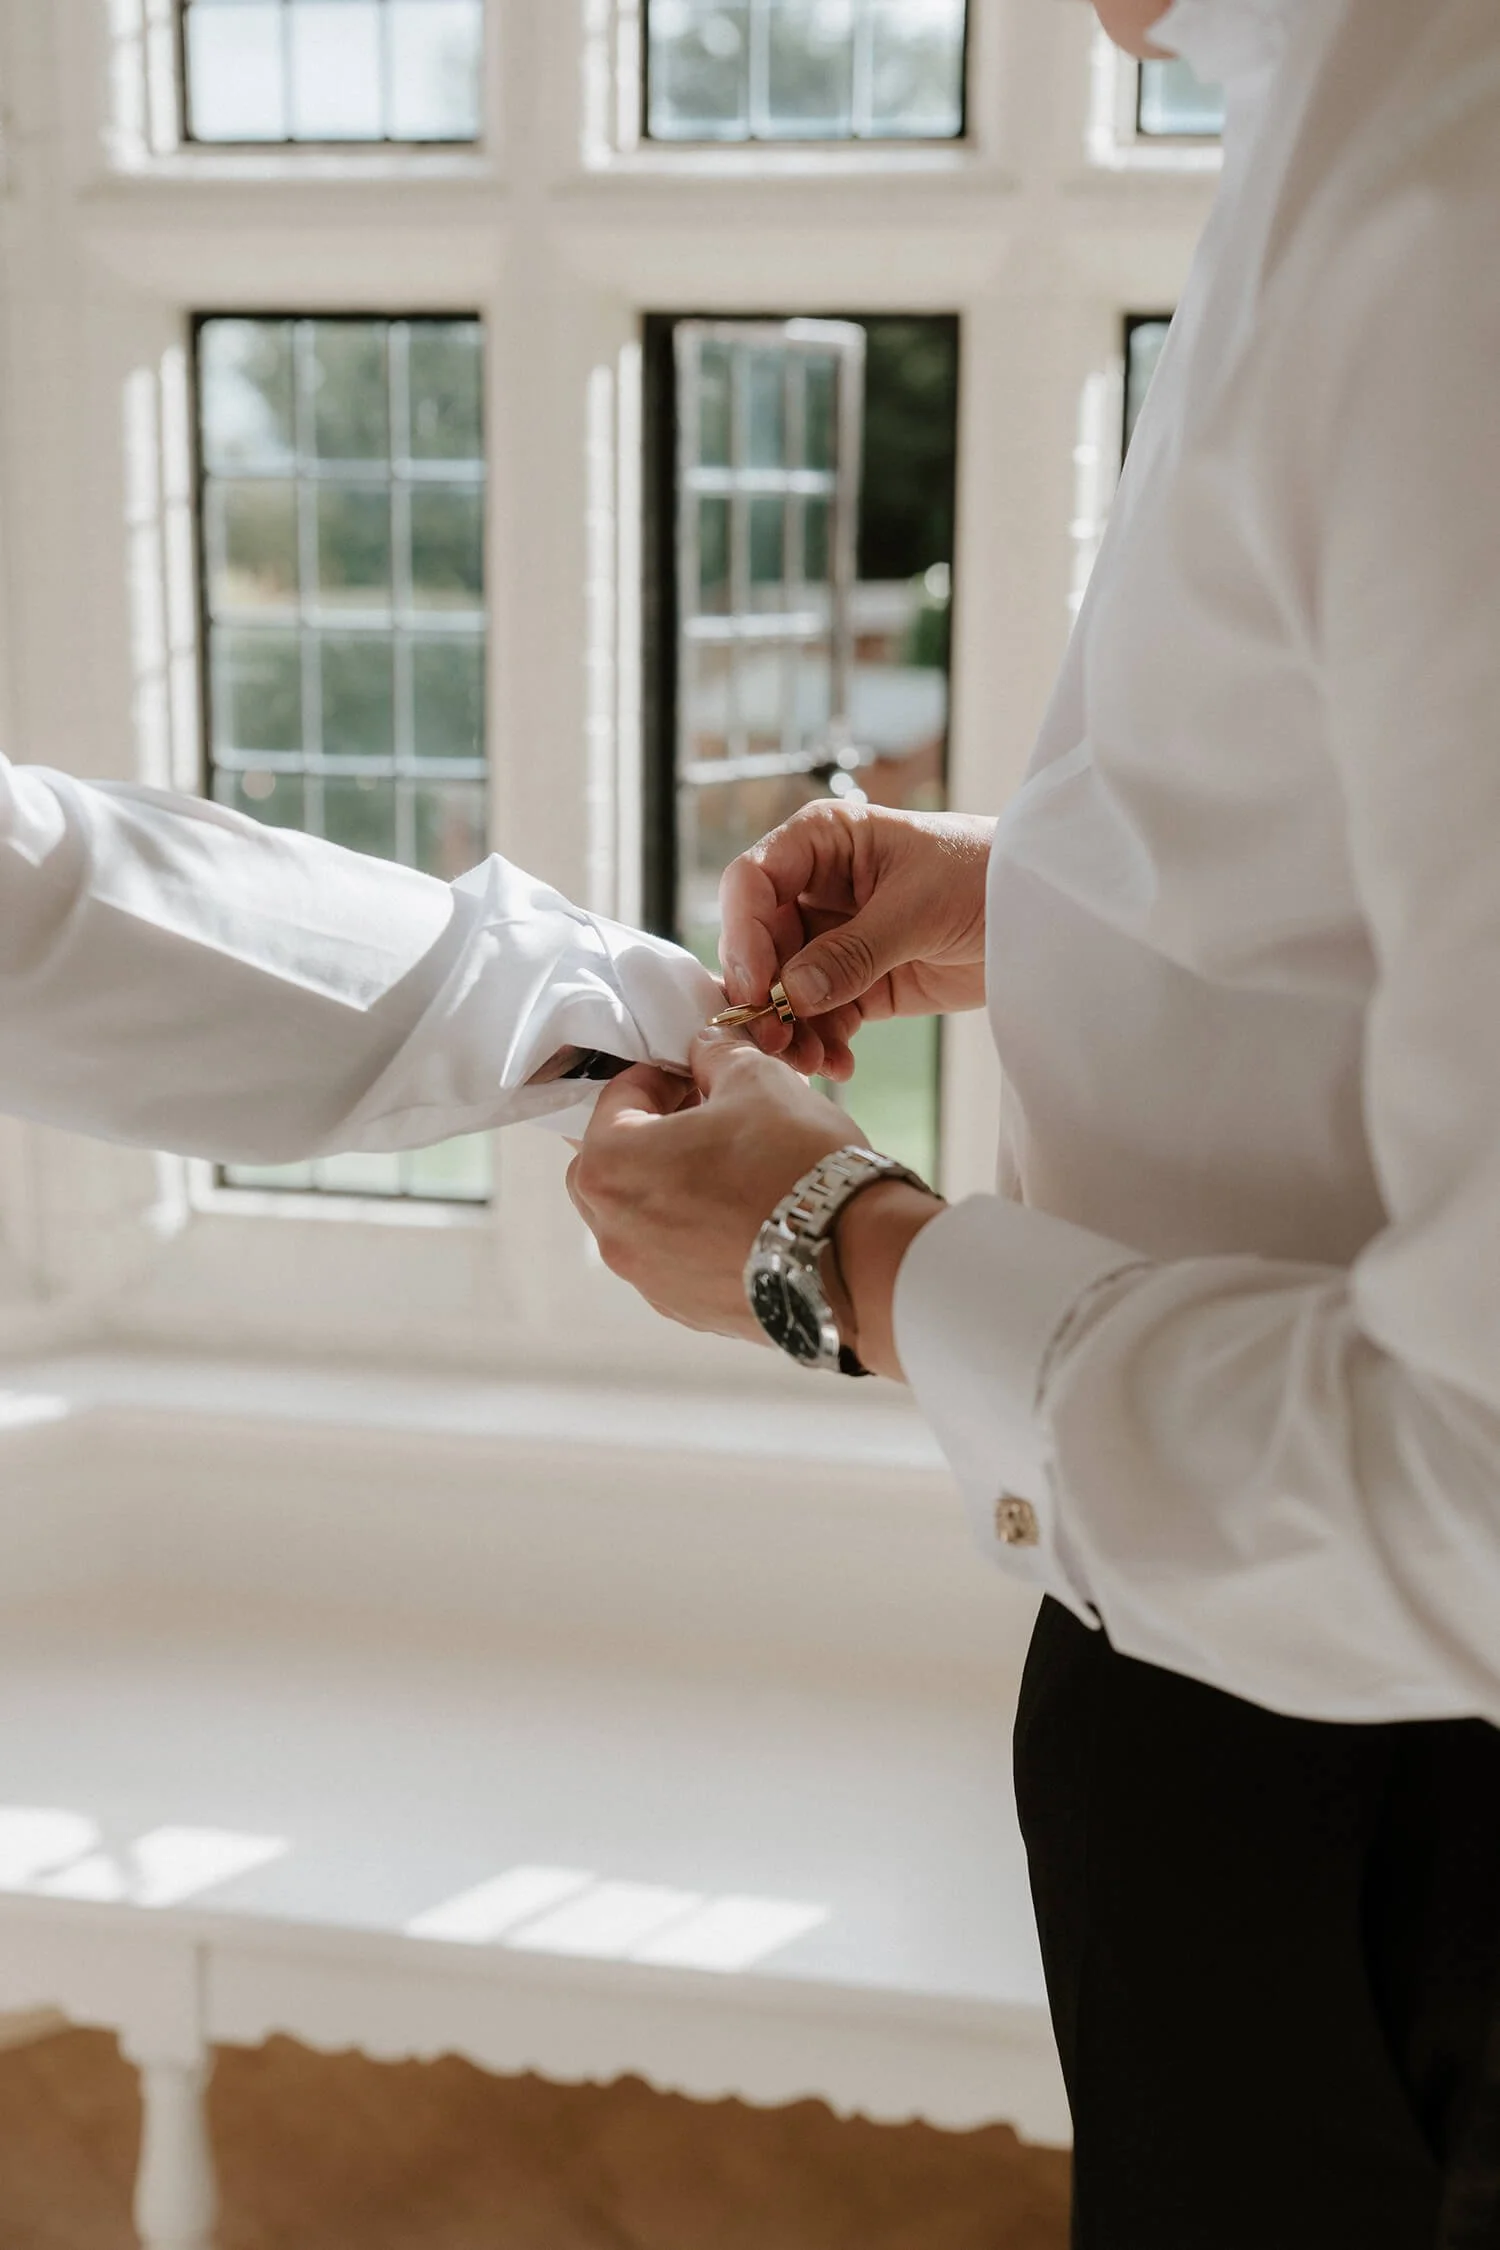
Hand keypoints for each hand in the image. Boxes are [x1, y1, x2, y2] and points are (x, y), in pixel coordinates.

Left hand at [567, 1029, 943, 1375]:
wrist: (852, 1259)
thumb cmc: (795, 1162)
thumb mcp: (757, 1078)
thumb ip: (716, 1056)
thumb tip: (706, 1052)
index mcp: (610, 1165)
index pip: (615, 1099)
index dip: (659, 1075)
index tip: (693, 1071)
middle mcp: (614, 1232)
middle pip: (613, 1164)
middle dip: (651, 1133)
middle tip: (705, 1115)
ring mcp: (648, 1279)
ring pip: (643, 1216)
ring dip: (672, 1185)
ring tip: (733, 1167)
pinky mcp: (687, 1310)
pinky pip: (677, 1257)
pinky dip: (698, 1231)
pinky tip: (748, 1214)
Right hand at [717, 801, 995, 1079]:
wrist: (1044, 911)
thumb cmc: (987, 873)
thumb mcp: (920, 907)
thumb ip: (854, 951)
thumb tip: (793, 994)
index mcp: (823, 842)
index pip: (753, 883)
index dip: (744, 936)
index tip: (754, 989)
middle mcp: (817, 887)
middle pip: (762, 944)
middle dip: (765, 997)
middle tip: (773, 1043)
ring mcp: (835, 937)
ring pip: (787, 989)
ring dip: (792, 1029)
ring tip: (810, 1064)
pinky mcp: (859, 982)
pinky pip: (823, 1016)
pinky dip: (824, 1043)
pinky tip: (838, 1065)